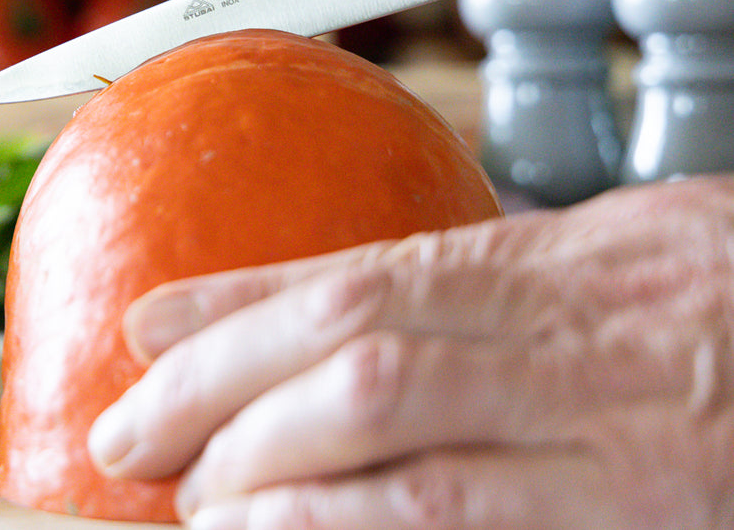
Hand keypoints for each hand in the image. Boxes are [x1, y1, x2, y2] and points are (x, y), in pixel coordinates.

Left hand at [87, 174, 733, 528]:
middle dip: (216, 384)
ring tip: (188, 493)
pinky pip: (464, 512)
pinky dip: (356, 518)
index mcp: (564, 265)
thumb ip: (504, 284)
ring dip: (263, 453)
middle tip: (127, 430)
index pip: (362, 271)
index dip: (237, 301)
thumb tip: (353, 303)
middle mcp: (571, 332)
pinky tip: (282, 527)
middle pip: (349, 339)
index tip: (147, 327)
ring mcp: (605, 428)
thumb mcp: (630, 263)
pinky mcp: (639, 508)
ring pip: (387, 411)